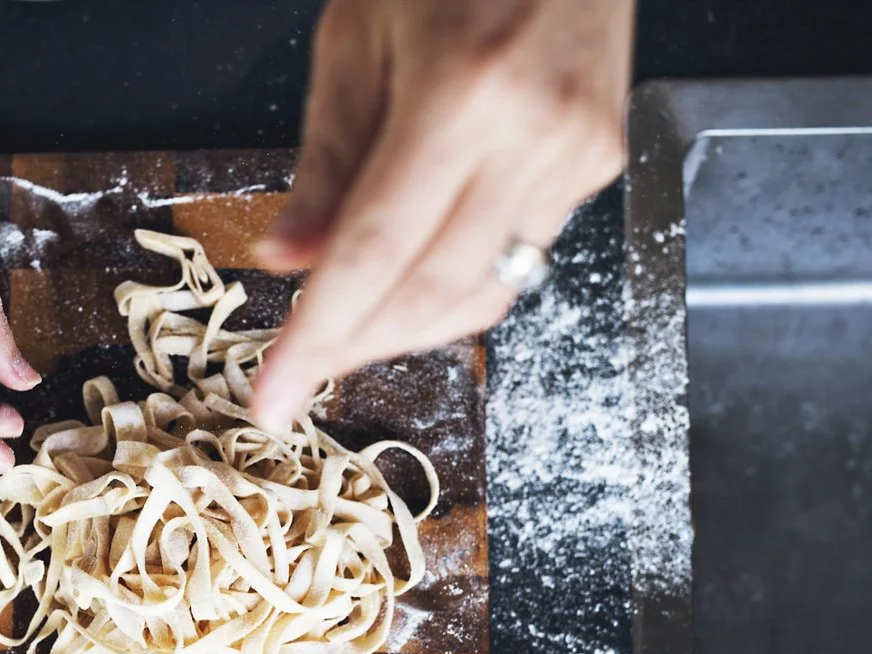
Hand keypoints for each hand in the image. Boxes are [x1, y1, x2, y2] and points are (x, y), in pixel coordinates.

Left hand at [252, 0, 632, 429]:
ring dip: (405, 327)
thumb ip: (327, 159)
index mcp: (460, 95)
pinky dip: (454, 284)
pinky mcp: (597, 165)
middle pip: (433, 294)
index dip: (319, 338)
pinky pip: (518, 257)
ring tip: (345, 330)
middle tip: (300, 372)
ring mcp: (577, 157)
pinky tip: (410, 278)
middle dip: (359, 347)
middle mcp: (533, 137)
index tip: (274, 398)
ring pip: (484, 293)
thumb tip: (291, 259)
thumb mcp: (358, 35)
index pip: (375, 255)